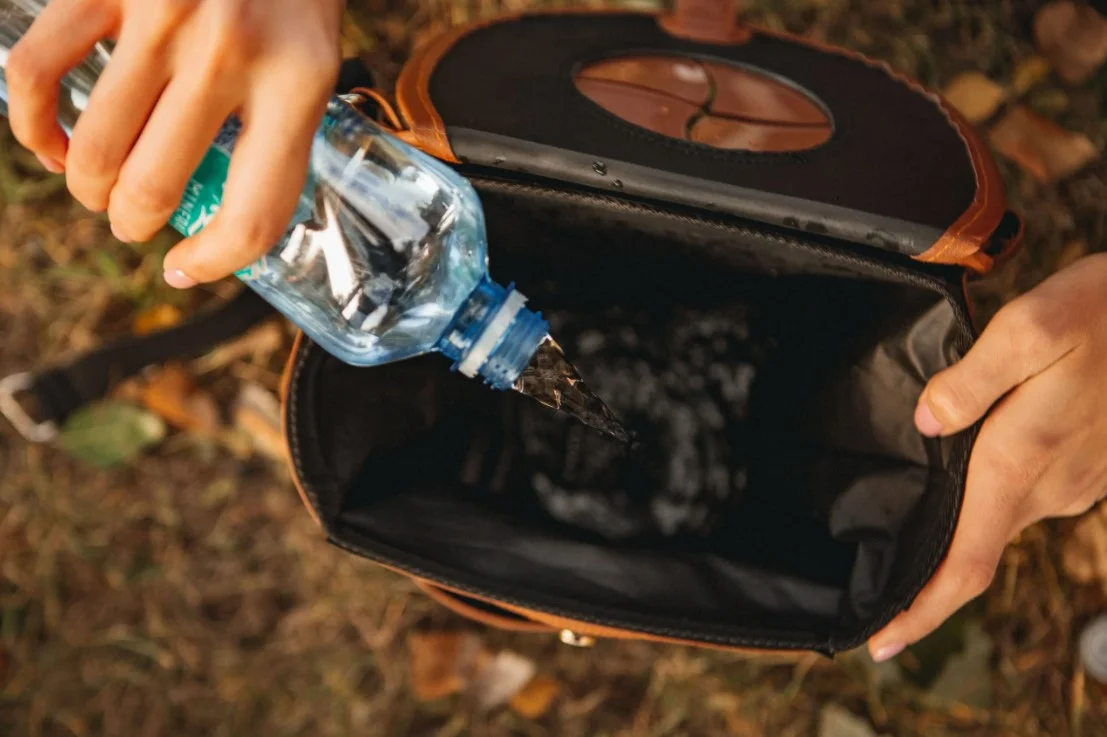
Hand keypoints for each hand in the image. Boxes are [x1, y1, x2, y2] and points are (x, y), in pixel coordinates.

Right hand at [6, 0, 344, 286]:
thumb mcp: (313, 55)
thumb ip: (276, 125)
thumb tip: (218, 205)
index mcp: (300, 82)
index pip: (255, 212)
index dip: (216, 261)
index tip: (187, 264)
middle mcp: (231, 55)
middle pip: (156, 188)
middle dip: (134, 222)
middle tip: (134, 219)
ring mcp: (161, 19)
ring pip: (95, 149)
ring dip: (88, 187)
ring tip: (97, 187)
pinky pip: (35, 75)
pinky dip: (31, 124)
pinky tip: (49, 140)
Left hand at [868, 253, 1106, 661]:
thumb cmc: (1102, 311)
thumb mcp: (1030, 327)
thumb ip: (969, 382)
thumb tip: (926, 424)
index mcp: (1020, 462)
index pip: (966, 562)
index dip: (922, 610)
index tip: (881, 644)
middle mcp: (1049, 487)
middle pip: (976, 548)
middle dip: (927, 572)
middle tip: (872, 583)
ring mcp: (1074, 480)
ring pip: (1000, 516)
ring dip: (958, 526)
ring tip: (904, 522)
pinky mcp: (1087, 464)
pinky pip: (1025, 492)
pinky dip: (988, 494)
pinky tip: (962, 471)